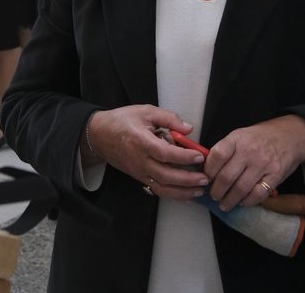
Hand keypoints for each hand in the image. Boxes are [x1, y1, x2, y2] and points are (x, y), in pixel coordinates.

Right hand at [87, 105, 207, 200]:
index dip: (183, 157)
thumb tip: (188, 128)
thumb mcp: (146, 111)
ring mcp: (138, 172)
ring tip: (199, 190)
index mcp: (141, 141)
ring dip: (182, 192)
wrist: (98, 135)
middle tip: (205, 178)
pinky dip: (172, 194)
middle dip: (187, 179)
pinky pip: (156, 189)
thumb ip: (168, 118)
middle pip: (165, 175)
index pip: (165, 153)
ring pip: (161, 187)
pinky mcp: (138, 177)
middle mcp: (139, 160)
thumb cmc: (122, 121)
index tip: (199, 156)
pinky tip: (186, 194)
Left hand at [203, 114, 304, 210]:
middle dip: (216, 191)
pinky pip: (257, 194)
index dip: (208, 171)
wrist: (290, 136)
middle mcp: (250, 151)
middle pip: (227, 176)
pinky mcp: (275, 176)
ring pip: (240, 189)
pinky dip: (247, 202)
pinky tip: (242, 202)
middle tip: (214, 196)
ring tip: (224, 204)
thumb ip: (226, 150)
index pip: (217, 155)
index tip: (206, 179)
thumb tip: (207, 170)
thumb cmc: (261, 137)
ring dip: (229, 200)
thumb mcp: (241, 135)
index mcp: (238, 138)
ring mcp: (263, 164)